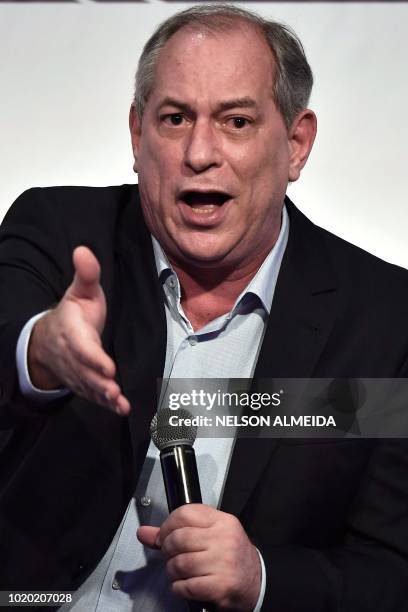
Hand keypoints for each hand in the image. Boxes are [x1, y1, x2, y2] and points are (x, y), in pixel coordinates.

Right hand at [28, 246, 129, 414]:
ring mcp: (77, 372)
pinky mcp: (84, 383)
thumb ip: (86, 274)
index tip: (108, 366)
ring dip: (104, 396)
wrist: (48, 341)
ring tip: (119, 403)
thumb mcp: (79, 292)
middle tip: (114, 390)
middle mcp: (73, 355)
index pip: (82, 347)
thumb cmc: (72, 314)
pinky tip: (122, 410)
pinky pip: (94, 395)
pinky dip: (106, 404)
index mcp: (72, 332)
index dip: (93, 358)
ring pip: (89, 387)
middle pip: (86, 371)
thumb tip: (83, 249)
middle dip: (99, 382)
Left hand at [137, 504, 260, 610]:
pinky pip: (186, 586)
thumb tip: (143, 532)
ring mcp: (224, 563)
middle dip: (167, 550)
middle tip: (171, 556)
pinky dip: (178, 588)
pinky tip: (184, 585)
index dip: (167, 526)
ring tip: (178, 572)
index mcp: (222, 521)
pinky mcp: (221, 586)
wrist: (257, 581)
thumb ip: (177, 531)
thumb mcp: (210, 535)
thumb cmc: (231, 556)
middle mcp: (224, 539)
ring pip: (179, 563)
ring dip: (172, 571)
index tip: (165, 536)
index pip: (185, 513)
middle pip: (178, 539)